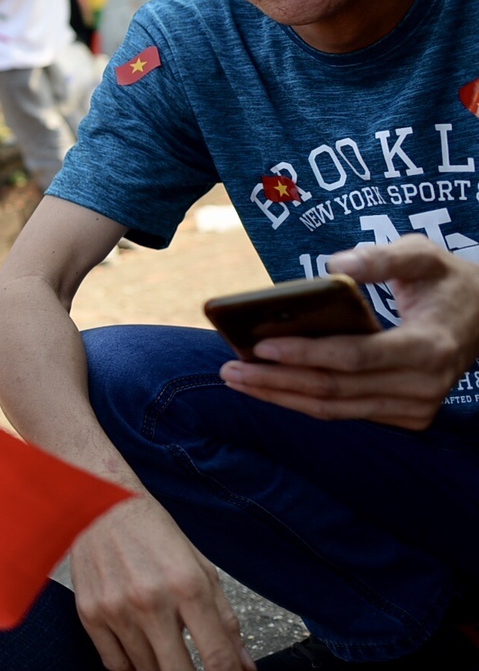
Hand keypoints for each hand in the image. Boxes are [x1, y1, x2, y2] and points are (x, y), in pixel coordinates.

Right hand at [70, 497, 255, 670]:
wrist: (99, 503)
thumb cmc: (157, 535)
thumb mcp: (202, 569)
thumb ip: (225, 621)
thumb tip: (246, 670)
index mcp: (189, 587)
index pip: (219, 660)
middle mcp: (152, 601)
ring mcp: (117, 609)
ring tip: (170, 661)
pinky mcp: (90, 613)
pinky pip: (116, 666)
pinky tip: (145, 670)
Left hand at [223, 236, 478, 428]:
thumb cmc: (443, 280)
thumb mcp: (422, 254)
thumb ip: (382, 257)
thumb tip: (334, 265)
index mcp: (428, 346)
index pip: (355, 357)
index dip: (305, 353)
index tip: (260, 344)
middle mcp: (424, 385)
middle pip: (337, 389)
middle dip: (277, 381)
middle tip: (229, 369)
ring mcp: (417, 407)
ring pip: (336, 409)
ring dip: (282, 397)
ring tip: (236, 380)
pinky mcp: (407, 416)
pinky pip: (345, 412)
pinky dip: (304, 400)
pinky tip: (269, 386)